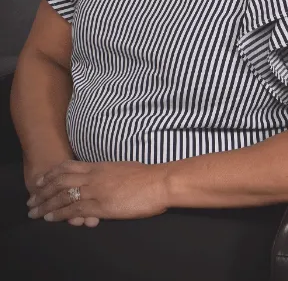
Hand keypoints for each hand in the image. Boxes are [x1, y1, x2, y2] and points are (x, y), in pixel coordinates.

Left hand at [25, 159, 169, 222]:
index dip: (52, 173)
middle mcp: (93, 176)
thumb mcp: (123, 169)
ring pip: (62, 195)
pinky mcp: (100, 205)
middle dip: (43, 190)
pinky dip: (59, 213)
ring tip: (34, 211)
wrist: (158, 182)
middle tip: (32, 198)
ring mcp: (95, 190)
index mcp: (99, 166)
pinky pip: (73, 209)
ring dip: (45, 203)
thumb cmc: (146, 177)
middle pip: (60, 180)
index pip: (69, 167)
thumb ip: (109, 174)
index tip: (42, 180)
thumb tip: (105, 180)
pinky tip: (50, 217)